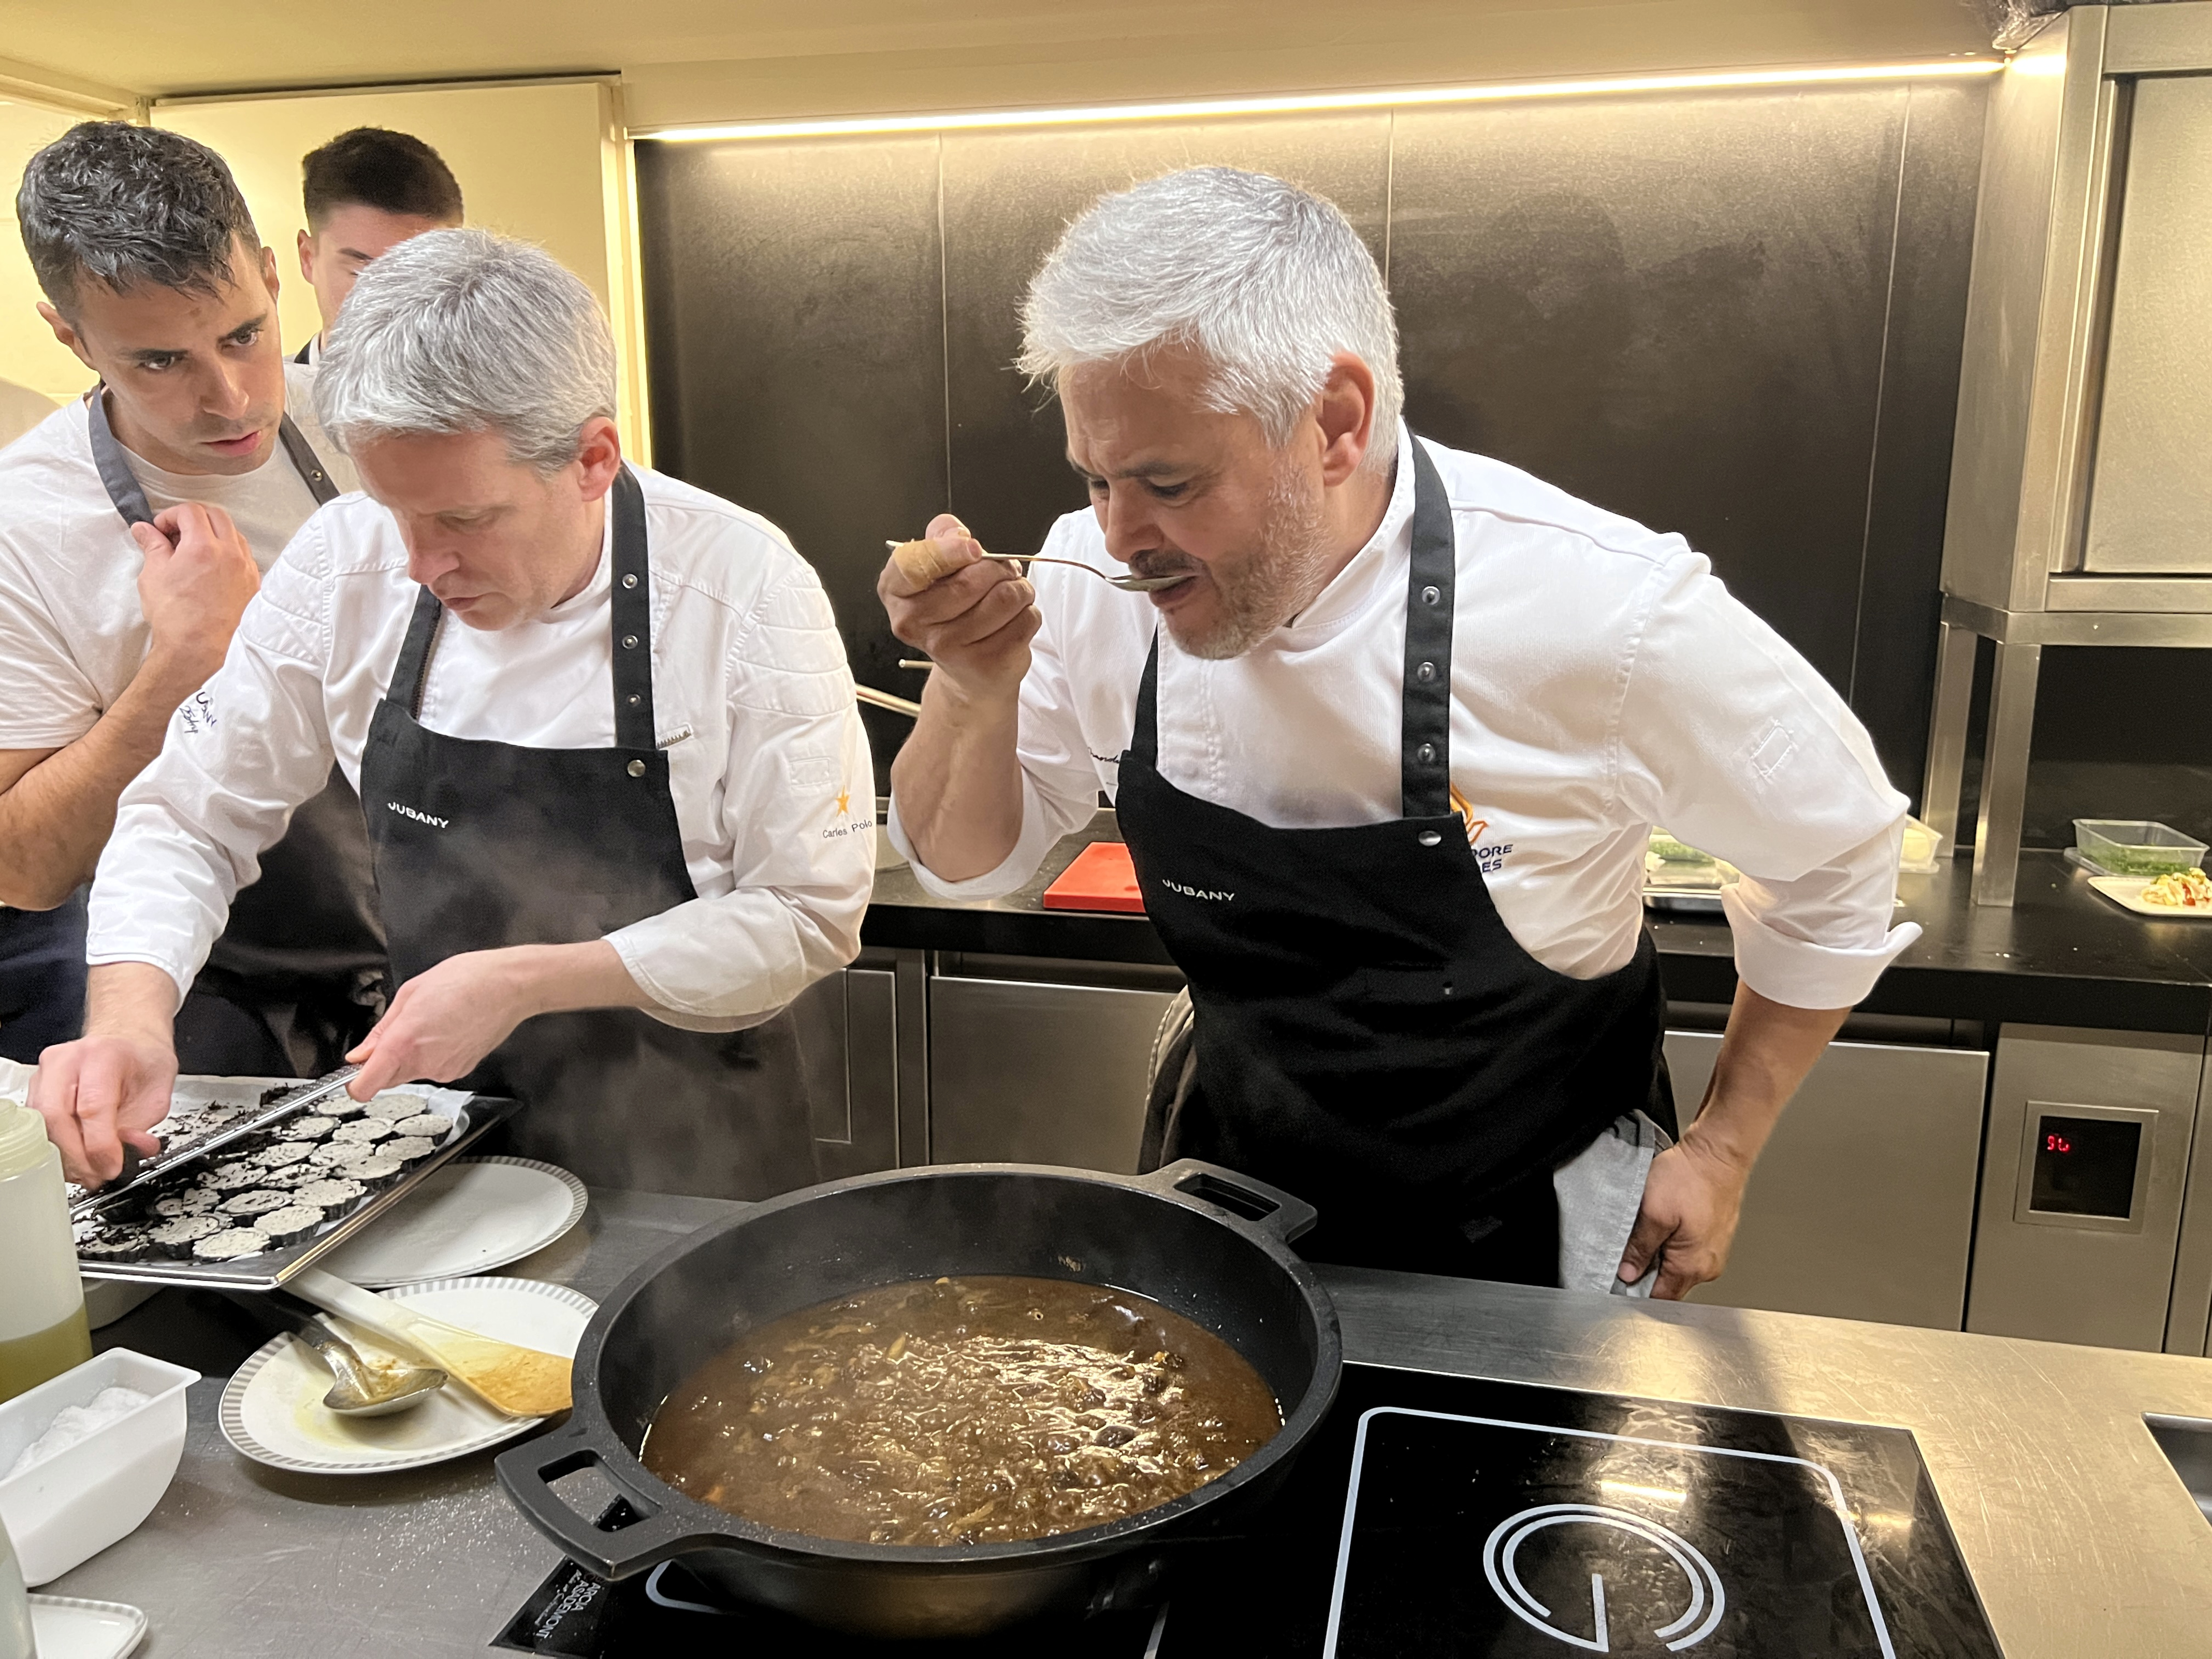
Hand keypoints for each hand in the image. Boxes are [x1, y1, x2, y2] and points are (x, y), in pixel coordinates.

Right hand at [30, 1034, 177, 1185]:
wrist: (128, 1041)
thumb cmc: (142, 1062)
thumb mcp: (158, 1095)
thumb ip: (142, 1127)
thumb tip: (128, 1155)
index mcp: (103, 1054)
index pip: (92, 1106)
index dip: (101, 1145)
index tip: (113, 1167)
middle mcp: (67, 1060)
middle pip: (56, 1117)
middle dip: (77, 1157)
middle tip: (98, 1176)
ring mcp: (46, 1073)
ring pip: (41, 1125)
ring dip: (65, 1157)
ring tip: (91, 1171)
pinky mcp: (37, 1089)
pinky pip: (39, 1126)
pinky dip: (57, 1149)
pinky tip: (77, 1159)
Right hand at [134, 502, 258, 691]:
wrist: (201, 652)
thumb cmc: (177, 618)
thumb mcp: (154, 575)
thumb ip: (152, 546)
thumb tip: (145, 530)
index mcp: (204, 546)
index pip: (191, 511)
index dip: (171, 516)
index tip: (160, 530)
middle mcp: (232, 553)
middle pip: (216, 516)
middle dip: (194, 519)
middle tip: (176, 535)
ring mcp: (247, 569)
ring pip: (234, 535)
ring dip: (213, 534)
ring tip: (193, 553)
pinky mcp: (255, 585)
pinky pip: (244, 557)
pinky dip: (228, 554)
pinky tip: (212, 569)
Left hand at [345, 948, 538, 1099]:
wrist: (510, 986)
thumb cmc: (467, 979)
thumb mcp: (411, 992)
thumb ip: (381, 1029)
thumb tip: (361, 1054)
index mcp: (405, 1040)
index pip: (366, 1085)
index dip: (354, 1082)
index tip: (352, 1074)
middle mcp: (424, 1062)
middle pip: (387, 1078)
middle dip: (384, 1062)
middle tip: (399, 1031)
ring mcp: (444, 1069)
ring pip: (411, 1073)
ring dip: (411, 1056)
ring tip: (432, 1023)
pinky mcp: (460, 1070)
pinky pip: (433, 1069)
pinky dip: (433, 1055)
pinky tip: (447, 1031)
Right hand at [877, 513, 1038, 701]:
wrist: (966, 670)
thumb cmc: (952, 610)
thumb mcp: (938, 566)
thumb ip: (942, 536)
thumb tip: (957, 534)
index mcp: (895, 591)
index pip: (914, 565)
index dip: (949, 551)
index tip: (973, 549)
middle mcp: (914, 622)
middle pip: (971, 580)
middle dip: (999, 568)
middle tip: (1003, 573)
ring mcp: (948, 647)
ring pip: (1005, 598)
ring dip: (1019, 589)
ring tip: (1012, 595)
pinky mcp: (984, 663)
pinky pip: (1024, 620)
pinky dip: (1028, 613)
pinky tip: (1014, 619)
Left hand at [1616, 1132, 1751, 1299]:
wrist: (1718, 1153)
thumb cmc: (1691, 1178)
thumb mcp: (1653, 1213)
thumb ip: (1640, 1248)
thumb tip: (1628, 1274)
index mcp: (1692, 1266)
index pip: (1660, 1298)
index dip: (1636, 1290)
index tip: (1619, 1276)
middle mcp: (1708, 1265)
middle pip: (1669, 1284)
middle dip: (1647, 1270)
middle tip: (1631, 1245)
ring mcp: (1713, 1252)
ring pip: (1677, 1266)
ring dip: (1659, 1253)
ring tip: (1650, 1228)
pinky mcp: (1713, 1237)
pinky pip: (1687, 1250)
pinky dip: (1672, 1241)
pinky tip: (1665, 1222)